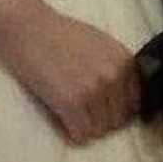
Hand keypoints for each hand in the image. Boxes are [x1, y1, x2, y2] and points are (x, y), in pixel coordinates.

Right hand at [0, 1, 142, 143]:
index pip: (134, 104)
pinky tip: (61, 118)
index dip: (116, 109)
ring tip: (69, 112)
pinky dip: (70, 132)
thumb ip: (116, 69)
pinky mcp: (71, 102)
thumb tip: (127, 100)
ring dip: (85, 126)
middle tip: (81, 110)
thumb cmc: (60, 34)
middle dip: (100, 119)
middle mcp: (115, 76)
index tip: (100, 108)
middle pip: (117, 120)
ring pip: (99, 130)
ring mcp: (94, 90)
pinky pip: (80, 134)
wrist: (28, 27)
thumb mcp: (102, 45)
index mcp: (125, 61)